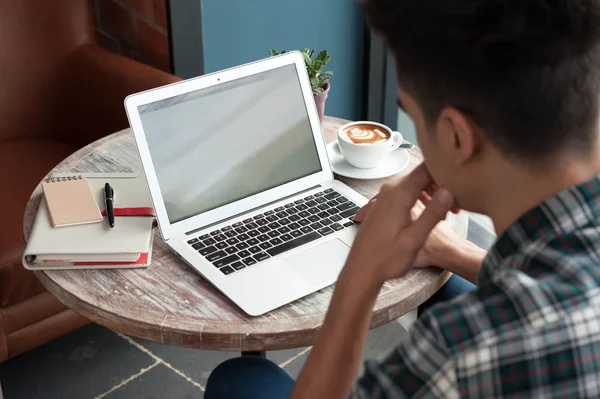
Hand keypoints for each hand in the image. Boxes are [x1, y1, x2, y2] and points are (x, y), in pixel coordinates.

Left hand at [344, 164, 454, 283]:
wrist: (362, 268)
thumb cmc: (387, 258)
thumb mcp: (415, 239)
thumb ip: (432, 213)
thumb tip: (448, 191)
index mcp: (400, 193)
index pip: (427, 167)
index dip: (446, 172)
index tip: (459, 185)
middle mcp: (391, 188)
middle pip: (423, 173)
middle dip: (441, 185)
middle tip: (456, 206)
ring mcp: (386, 195)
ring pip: (416, 182)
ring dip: (433, 193)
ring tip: (446, 214)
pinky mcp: (385, 203)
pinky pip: (408, 191)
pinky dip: (421, 198)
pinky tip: (429, 215)